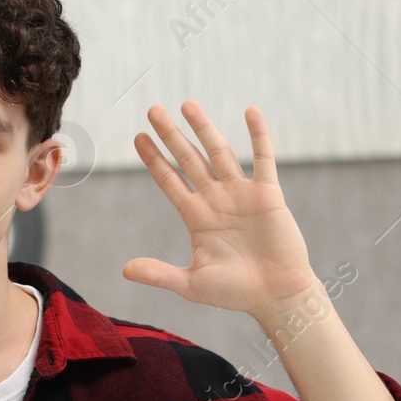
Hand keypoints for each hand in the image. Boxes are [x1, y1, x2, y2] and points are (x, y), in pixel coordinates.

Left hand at [124, 101, 318, 318]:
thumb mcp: (192, 284)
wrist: (277, 296)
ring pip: (219, 153)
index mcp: (196, 217)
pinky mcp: (268, 194)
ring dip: (204, 128)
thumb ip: (159, 274)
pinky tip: (250, 111)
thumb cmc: (236, 292)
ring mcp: (241, 194)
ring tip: (187, 104)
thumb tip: (124, 270)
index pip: (169, 180)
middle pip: (188, 159)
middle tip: (153, 110)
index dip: (154, 159)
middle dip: (171, 135)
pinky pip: (264, 158)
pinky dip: (258, 135)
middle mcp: (216, 199)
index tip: (138, 137)